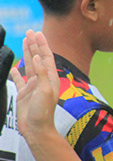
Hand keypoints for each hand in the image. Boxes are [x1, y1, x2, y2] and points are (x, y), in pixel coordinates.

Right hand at [10, 30, 60, 146]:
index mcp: (50, 77)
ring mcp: (33, 86)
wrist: (37, 129)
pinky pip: (20, 80)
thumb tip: (38, 57)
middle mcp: (42, 79)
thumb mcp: (45, 90)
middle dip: (34, 44)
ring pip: (29, 65)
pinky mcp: (24, 94)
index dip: (42, 44)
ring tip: (24, 42)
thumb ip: (41, 73)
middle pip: (38, 57)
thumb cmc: (44, 111)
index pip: (46, 56)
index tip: (37, 33)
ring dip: (27, 53)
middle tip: (30, 31)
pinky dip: (17, 73)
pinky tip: (14, 67)